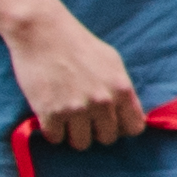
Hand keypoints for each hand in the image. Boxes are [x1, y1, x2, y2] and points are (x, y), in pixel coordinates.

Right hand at [1, 2, 147, 150]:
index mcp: (121, 89)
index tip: (110, 121)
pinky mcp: (50, 113)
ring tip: (66, 117)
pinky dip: (52, 130)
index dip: (121, 127)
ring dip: (73, 134)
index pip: (133, 128)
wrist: (42, 32)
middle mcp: (102, 102)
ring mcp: (76, 109)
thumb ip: (121, 89)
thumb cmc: (78, 44)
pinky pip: (56, 138)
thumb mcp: (112, 62)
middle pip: (107, 139)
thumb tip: (129, 113)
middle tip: (83, 117)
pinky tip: (50, 115)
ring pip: (81, 144)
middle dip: (96, 131)